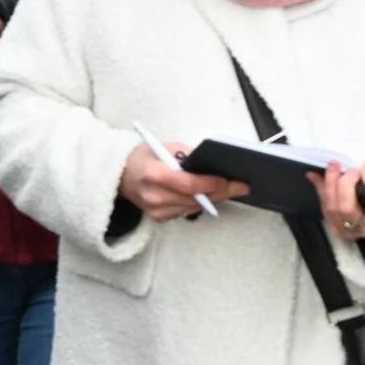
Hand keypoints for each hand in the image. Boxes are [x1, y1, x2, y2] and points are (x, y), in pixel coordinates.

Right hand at [118, 142, 247, 220]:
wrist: (123, 175)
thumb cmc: (145, 157)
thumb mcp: (165, 146)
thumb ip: (188, 155)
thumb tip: (212, 162)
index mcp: (154, 175)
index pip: (187, 184)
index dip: (210, 183)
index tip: (229, 179)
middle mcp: (154, 196)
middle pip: (195, 198)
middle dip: (221, 192)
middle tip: (241, 186)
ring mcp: (156, 210)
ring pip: (194, 207)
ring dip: (214, 199)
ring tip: (233, 189)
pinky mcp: (159, 218)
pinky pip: (187, 212)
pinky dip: (201, 203)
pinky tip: (214, 195)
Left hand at [310, 155, 364, 240]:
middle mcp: (362, 227)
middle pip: (347, 208)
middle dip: (346, 183)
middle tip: (352, 169)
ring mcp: (344, 228)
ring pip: (331, 208)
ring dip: (330, 183)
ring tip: (335, 164)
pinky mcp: (330, 223)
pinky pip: (321, 204)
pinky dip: (319, 186)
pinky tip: (315, 172)